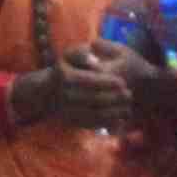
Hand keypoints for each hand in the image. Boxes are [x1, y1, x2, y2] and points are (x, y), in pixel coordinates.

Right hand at [22, 41, 143, 133]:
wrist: (46, 93)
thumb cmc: (63, 70)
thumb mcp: (68, 56)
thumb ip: (81, 52)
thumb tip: (94, 58)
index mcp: (65, 77)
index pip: (91, 80)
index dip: (108, 82)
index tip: (122, 82)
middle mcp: (65, 95)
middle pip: (95, 98)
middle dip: (115, 98)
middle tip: (129, 95)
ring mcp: (67, 110)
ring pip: (95, 113)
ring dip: (114, 112)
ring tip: (128, 108)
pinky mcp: (72, 122)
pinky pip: (92, 124)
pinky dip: (107, 123)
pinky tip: (120, 119)